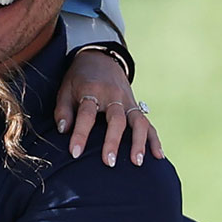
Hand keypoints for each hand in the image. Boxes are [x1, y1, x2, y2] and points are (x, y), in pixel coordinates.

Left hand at [55, 50, 163, 166]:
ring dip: (139, 142)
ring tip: (137, 162)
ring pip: (138, 122)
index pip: (86, 114)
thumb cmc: (78, 79)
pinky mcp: (136, 106)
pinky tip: (158, 156)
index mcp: (92, 91)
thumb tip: (63, 131)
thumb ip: (63, 111)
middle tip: (109, 162)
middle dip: (113, 141)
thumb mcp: (65, 90)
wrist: (100, 58)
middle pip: (116, 120)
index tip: (75, 153)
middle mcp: (113, 96)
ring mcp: (128, 101)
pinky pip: (148, 124)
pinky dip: (154, 140)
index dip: (80, 134)